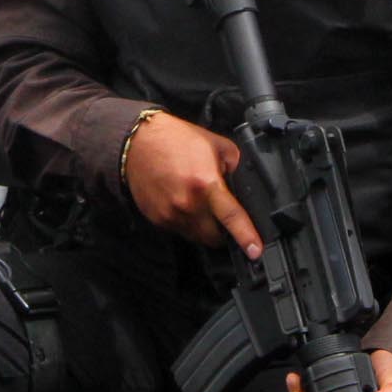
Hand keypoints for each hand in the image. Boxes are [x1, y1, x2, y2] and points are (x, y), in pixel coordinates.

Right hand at [123, 113, 261, 258]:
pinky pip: (179, 230)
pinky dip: (185, 221)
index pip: (231, 217)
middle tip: (222, 217)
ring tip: (197, 202)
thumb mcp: (215, 144)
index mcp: (206, 184)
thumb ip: (233, 165)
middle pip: (214, 236)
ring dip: (203, 227)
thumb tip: (240, 182)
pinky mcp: (157, 218)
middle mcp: (187, 203)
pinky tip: (181, 201)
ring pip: (196, 236)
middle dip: (222, 232)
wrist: (137, 143)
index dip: (246, 237)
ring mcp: (170, 214)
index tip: (254, 251)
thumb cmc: (173, 140)